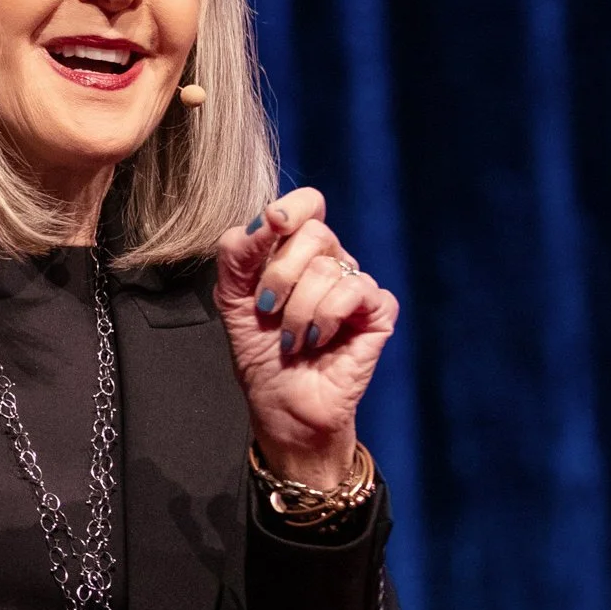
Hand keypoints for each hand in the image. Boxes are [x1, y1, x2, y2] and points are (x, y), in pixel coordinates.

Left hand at [212, 186, 399, 488]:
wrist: (282, 406)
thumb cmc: (260, 355)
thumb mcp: (233, 301)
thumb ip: (237, 255)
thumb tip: (265, 218)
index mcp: (295, 253)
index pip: (307, 204)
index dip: (290, 209)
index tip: (270, 226)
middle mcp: (330, 263)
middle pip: (314, 232)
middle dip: (280, 275)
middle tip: (267, 310)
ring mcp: (355, 286)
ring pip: (328, 268)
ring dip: (297, 311)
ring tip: (290, 340)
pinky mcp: (378, 311)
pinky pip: (354, 291)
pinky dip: (326, 318)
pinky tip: (317, 340)